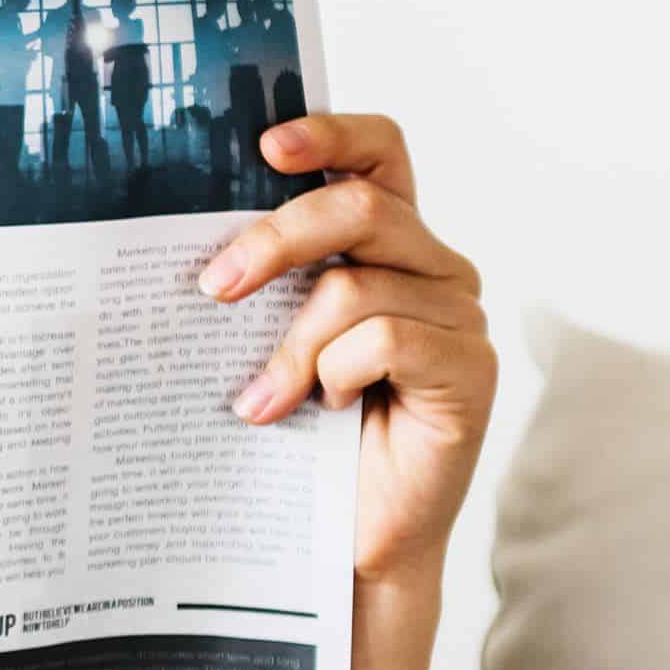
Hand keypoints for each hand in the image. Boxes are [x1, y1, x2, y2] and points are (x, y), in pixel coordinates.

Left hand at [199, 113, 496, 590]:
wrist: (351, 537)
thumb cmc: (308, 436)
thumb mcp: (277, 339)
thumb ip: (269, 283)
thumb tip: (199, 246)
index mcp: (391, 243)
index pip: (380, 153)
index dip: (331, 132)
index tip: (265, 146)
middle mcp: (435, 267)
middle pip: (359, 207)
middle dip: (274, 240)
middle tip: (213, 288)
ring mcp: (460, 316)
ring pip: (357, 286)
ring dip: (291, 347)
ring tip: (259, 402)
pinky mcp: (470, 370)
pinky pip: (386, 339)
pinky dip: (336, 374)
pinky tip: (323, 411)